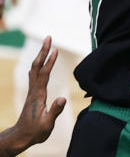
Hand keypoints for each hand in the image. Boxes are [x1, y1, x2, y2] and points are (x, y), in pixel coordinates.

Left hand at [11, 37, 65, 151]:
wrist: (21, 136)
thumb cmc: (36, 131)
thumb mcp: (47, 124)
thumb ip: (55, 111)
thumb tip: (63, 98)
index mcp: (38, 95)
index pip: (44, 74)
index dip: (50, 62)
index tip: (56, 50)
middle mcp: (34, 91)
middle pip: (37, 67)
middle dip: (42, 52)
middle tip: (48, 37)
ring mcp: (32, 92)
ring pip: (34, 70)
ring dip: (40, 56)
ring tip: (47, 45)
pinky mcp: (33, 94)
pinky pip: (35, 75)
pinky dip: (39, 65)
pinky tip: (41, 62)